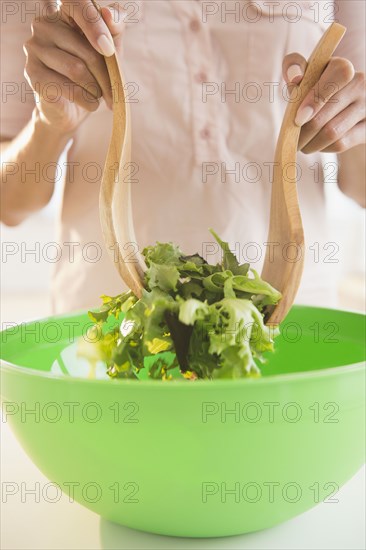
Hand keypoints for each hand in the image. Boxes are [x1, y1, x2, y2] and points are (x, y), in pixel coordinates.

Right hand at [23, 2, 124, 133]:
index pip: (76, 2)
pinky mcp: (32, 73)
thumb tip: (109, 14)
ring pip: (76, 70)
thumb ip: (114, 29)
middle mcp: (44, 25)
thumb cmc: (93, 75)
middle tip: (114, 93)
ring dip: (96, 89)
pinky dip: (85, 100)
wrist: (72, 109)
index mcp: (64, 13)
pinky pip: (67, 88)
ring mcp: (34, 48)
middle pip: (86, 50)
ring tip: (98, 96)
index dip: (94, 24)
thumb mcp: (110, 51)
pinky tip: (89, 103)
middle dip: (106, 76)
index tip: (109, 50)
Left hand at [283, 53, 365, 153]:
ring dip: (311, 143)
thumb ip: (295, 67)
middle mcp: (360, 83)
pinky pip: (341, 143)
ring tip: (302, 144)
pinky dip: (324, 147)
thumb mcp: (306, 75)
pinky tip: (318, 145)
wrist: (344, 108)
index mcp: (343, 67)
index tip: (297, 119)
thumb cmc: (318, 88)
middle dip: (302, 132)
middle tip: (291, 140)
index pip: (335, 76)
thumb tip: (295, 78)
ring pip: (332, 132)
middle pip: (324, 115)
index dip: (315, 99)